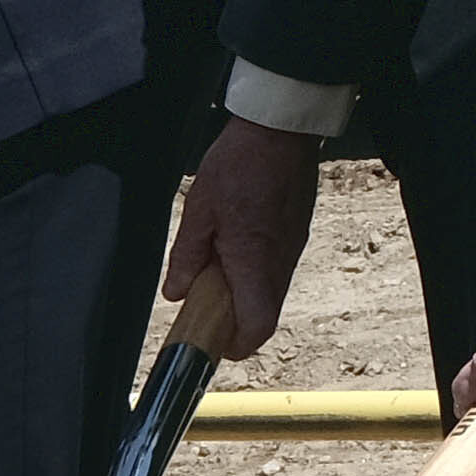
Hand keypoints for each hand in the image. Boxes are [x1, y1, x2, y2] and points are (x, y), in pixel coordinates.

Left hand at [160, 117, 322, 361]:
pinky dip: (258, 270)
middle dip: (236, 319)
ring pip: (272, 291)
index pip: (257, 327)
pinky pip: (279, 267)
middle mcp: (281, 262)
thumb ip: (186, 256)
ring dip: (246, 292)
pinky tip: (238, 241)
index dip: (236, 345)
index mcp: (254, 261)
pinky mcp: (299, 233)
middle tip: (207, 302)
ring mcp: (295, 247)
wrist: (281, 129)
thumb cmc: (239, 163)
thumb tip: (177, 292)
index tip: (214, 342)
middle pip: (265, 314)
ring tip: (219, 262)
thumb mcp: (198, 210)